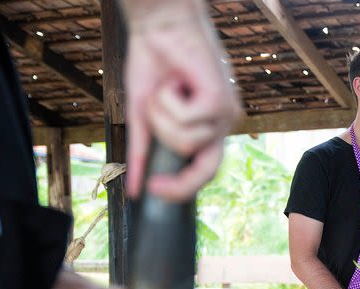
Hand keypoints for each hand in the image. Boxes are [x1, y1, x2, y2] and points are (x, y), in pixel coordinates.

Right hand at [124, 10, 241, 201]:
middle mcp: (222, 124)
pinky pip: (186, 119)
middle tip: (155, 186)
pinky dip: (169, 99)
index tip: (151, 192)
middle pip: (207, 171)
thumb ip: (142, 148)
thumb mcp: (144, 113)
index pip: (204, 171)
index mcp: (208, 128)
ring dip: (161, 116)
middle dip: (180, 184)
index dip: (181, 188)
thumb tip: (134, 187)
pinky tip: (175, 79)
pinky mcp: (222, 101)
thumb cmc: (154, 64)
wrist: (161, 25)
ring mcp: (225, 114)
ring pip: (185, 142)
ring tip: (165, 90)